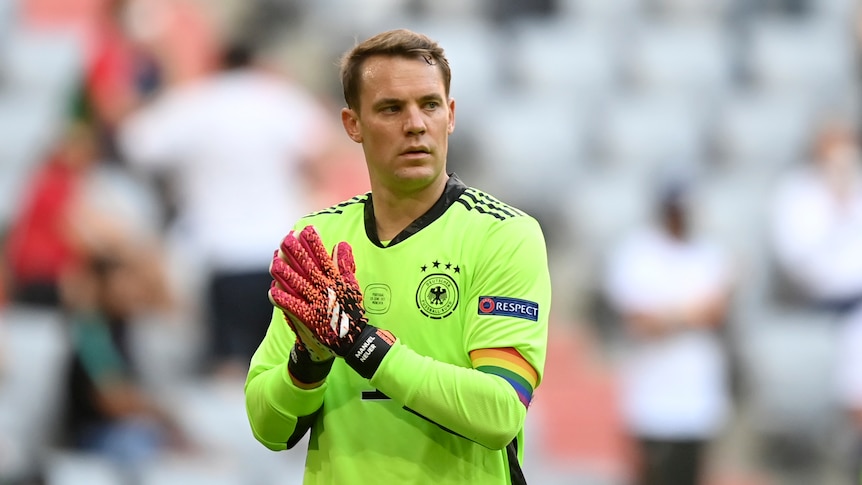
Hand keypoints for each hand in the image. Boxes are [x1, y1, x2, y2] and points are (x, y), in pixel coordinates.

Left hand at [269, 226, 393, 377]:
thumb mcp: (352, 285)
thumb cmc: (350, 310)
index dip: (314, 243)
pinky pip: (294, 307)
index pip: (324, 258)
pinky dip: (284, 299)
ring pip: (299, 285)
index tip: (305, 230)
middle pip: (309, 268)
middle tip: (285, 239)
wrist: (352, 339)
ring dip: (286, 274)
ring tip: (274, 263)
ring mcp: (317, 303)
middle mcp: (326, 289)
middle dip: (297, 253)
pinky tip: (272, 291)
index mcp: (335, 281)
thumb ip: (345, 264)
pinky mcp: (310, 318)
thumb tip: (341, 244)